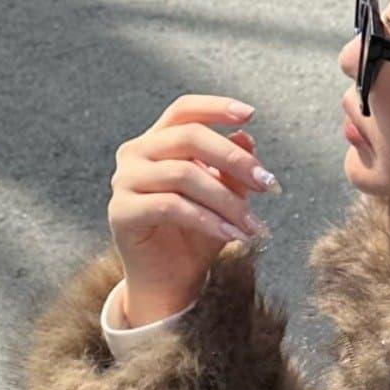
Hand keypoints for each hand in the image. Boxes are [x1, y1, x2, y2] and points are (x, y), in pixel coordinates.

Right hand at [107, 94, 279, 314]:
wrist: (170, 282)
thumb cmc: (196, 236)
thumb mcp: (223, 200)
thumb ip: (231, 170)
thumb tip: (247, 137)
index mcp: (157, 142)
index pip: (184, 111)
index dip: (216, 107)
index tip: (251, 114)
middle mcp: (135, 154)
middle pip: (189, 137)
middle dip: (235, 159)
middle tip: (268, 184)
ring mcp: (124, 181)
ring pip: (184, 174)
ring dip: (228, 201)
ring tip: (254, 226)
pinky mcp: (121, 212)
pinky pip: (171, 206)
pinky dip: (208, 220)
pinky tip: (233, 236)